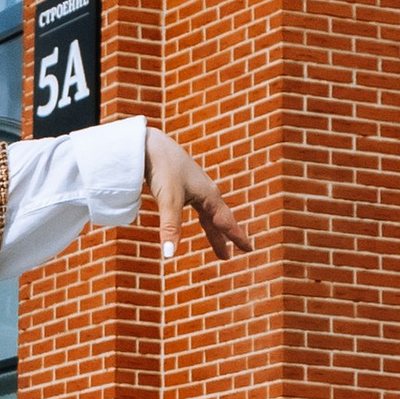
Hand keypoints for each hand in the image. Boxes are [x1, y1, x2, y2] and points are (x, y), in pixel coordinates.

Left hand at [143, 125, 252, 265]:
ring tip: (219, 245)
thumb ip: (171, 228)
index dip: (237, 237)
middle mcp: (206, 191)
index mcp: (209, 195)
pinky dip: (203, 218)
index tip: (249, 249)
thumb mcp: (168, 200)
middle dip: (224, 238)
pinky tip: (201, 216)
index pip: (226, 222)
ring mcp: (195, 186)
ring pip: (208, 214)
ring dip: (214, 230)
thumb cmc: (163, 169)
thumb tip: (169, 254)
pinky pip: (199, 206)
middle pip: (219, 219)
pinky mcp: (183, 183)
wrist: (150, 143)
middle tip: (229, 255)